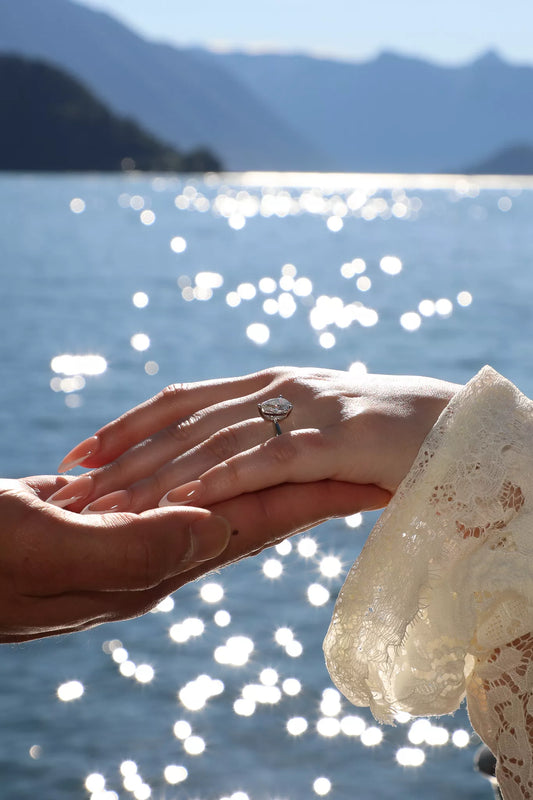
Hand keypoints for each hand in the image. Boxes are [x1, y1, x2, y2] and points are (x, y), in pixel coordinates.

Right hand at [1, 474, 385, 641]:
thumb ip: (135, 549)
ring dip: (271, 475)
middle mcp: (159, 550)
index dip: (320, 498)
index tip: (376, 482)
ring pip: (224, 496)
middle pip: (257, 509)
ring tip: (315, 459)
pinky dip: (212, 470)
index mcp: (157, 559)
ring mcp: (139, 534)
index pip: (260, 518)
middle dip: (315, 485)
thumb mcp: (51, 552)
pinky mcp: (115, 517)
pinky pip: (181, 489)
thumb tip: (216, 529)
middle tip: (369, 466)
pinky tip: (225, 462)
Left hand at [52, 367, 458, 513]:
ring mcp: (310, 410)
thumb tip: (222, 466)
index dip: (126, 425)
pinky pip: (273, 458)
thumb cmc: (384, 433)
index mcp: (269, 384)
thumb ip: (270, 439)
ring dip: (162, 475)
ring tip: (113, 506)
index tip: (82, 453)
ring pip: (218, 440)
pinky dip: (227, 477)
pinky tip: (190, 500)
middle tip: (75, 487)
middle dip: (125, 457)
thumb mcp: (315, 427)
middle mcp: (280, 388)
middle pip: (186, 422)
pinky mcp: (340, 439)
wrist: (458, 426)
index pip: (181, 401)